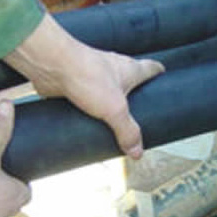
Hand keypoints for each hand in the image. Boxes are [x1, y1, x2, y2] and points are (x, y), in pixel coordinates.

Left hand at [4, 15, 164, 158]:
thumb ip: (127, 131)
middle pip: (130, 80)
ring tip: (113, 122)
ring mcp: (94, 75)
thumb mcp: (115, 109)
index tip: (164, 82)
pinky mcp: (76, 83)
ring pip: (107, 89)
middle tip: (139, 113)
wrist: (52, 65)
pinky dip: (89, 107)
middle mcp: (113, 69)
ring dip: (110, 103)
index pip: (152, 68)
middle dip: (135, 95)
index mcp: (130, 69)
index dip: (159, 75)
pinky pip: (87, 97)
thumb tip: (137, 151)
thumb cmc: (86, 74)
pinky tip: (87, 121)